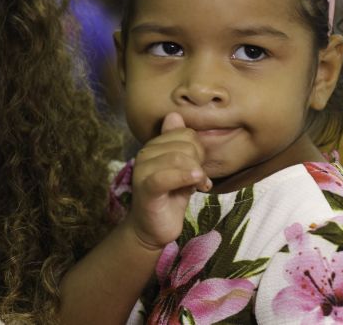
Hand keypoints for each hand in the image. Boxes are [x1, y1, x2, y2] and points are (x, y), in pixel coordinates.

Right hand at [125, 112, 211, 250]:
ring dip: (196, 173)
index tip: (199, 168)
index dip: (198, 150)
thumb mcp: (182, 169)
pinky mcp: (145, 188)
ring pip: (179, 158)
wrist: (153, 228)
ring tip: (198, 187)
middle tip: (198, 180)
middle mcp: (145, 154)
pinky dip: (184, 177)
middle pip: (185, 145)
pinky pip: (166, 176)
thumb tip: (174, 115)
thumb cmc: (170, 197)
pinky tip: (197, 184)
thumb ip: (182, 145)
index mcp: (154, 146)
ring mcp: (143, 170)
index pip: (185, 134)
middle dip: (198, 162)